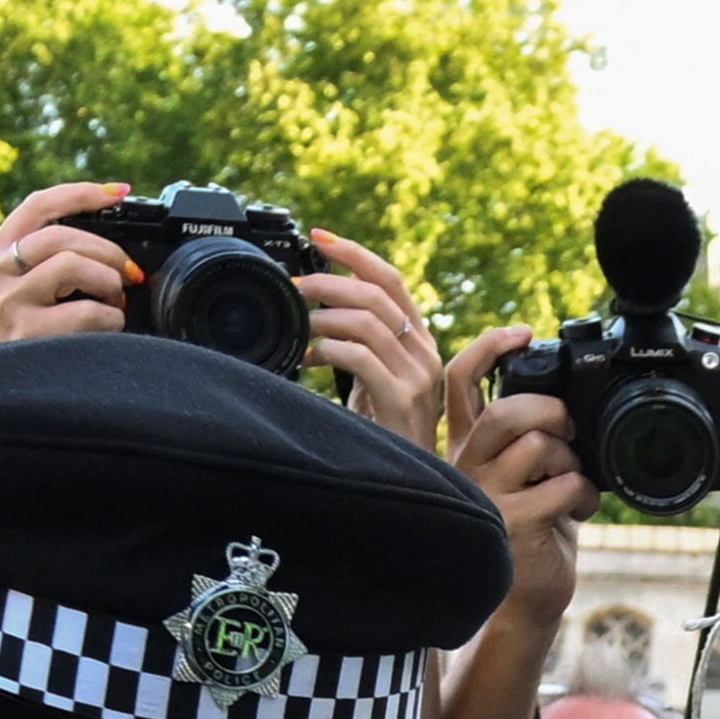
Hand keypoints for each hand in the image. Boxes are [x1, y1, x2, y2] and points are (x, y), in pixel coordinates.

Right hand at [0, 183, 136, 342]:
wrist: (13, 399)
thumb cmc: (34, 345)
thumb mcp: (28, 293)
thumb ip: (52, 261)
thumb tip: (117, 248)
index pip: (40, 205)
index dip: (83, 194)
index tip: (120, 192)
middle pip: (64, 235)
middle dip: (109, 252)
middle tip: (129, 276)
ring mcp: (7, 301)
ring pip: (75, 264)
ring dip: (110, 283)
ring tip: (114, 304)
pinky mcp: (26, 332)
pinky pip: (89, 311)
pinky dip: (111, 320)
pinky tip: (106, 333)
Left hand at [303, 231, 445, 446]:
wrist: (409, 481)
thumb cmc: (384, 430)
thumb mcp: (374, 375)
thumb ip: (360, 340)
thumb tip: (319, 302)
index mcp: (419, 339)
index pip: (391, 279)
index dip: (354, 253)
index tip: (318, 237)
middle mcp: (424, 352)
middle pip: (375, 294)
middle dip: (327, 283)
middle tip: (295, 289)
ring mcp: (417, 376)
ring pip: (366, 322)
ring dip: (322, 319)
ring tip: (299, 329)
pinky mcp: (402, 399)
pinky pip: (360, 357)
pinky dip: (327, 351)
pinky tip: (308, 360)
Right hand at [446, 327, 594, 625]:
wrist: (524, 601)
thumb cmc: (531, 535)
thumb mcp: (527, 477)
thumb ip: (533, 440)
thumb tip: (568, 404)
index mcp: (468, 446)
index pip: (461, 381)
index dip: (490, 348)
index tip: (524, 334)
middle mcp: (468, 464)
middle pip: (506, 410)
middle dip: (550, 411)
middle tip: (569, 430)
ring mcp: (485, 494)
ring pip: (537, 444)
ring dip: (571, 459)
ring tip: (573, 481)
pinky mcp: (511, 522)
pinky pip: (562, 485)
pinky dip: (583, 493)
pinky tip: (577, 509)